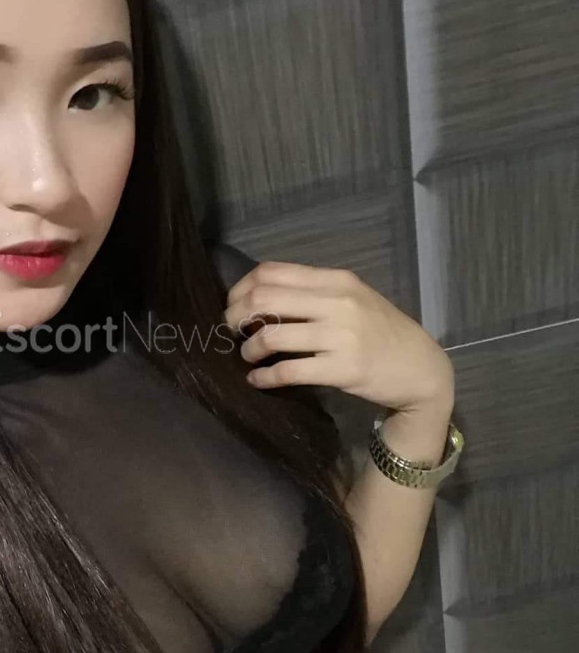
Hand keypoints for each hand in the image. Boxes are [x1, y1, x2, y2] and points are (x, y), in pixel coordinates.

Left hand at [222, 261, 454, 415]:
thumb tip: (258, 297)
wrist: (421, 368)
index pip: (271, 272)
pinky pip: (288, 371)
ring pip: (271, 336)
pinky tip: (258, 380)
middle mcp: (338, 302)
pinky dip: (265, 377)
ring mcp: (341, 336)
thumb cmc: (381, 332)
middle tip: (231, 331)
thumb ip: (313, 293)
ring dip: (249, 349)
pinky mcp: (342, 369)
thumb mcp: (352, 299)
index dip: (241, 288)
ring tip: (248, 356)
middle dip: (236, 316)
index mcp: (336, 280)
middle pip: (263, 299)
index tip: (233, 305)